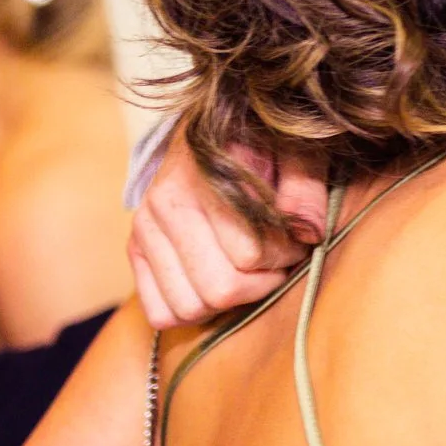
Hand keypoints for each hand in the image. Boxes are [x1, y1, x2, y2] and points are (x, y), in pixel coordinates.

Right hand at [128, 133, 320, 328]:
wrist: (210, 133)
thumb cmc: (262, 145)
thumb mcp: (296, 153)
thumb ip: (305, 190)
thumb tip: (309, 235)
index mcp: (204, 177)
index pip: (251, 253)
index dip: (286, 254)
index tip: (295, 239)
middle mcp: (165, 204)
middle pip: (220, 288)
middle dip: (261, 282)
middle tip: (277, 260)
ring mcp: (145, 229)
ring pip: (190, 307)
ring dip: (228, 301)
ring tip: (248, 270)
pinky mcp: (136, 250)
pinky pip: (160, 313)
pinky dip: (192, 310)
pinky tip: (215, 283)